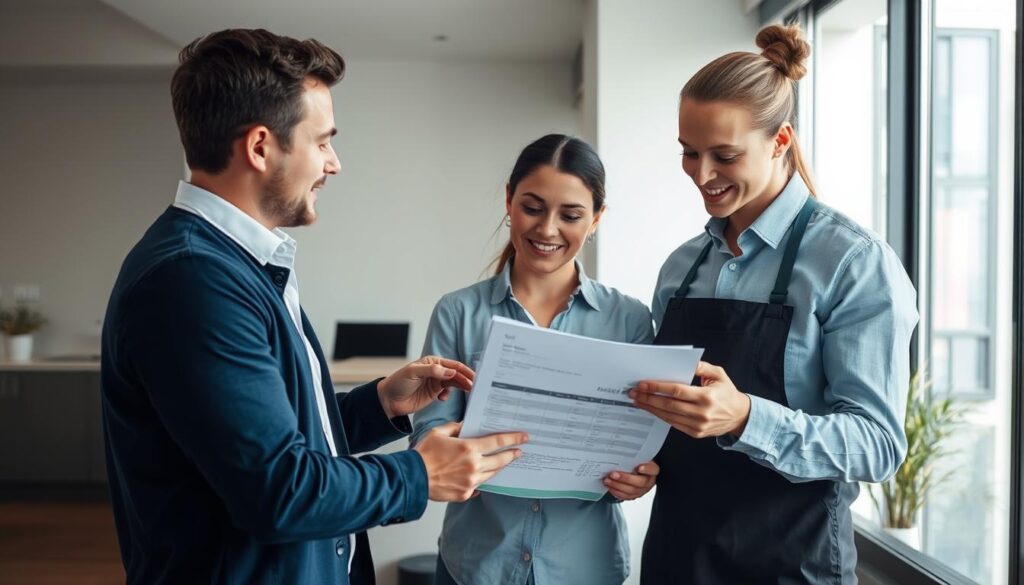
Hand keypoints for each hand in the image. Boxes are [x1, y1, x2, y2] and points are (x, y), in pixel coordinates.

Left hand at [377, 356, 473, 417]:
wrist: (389, 400)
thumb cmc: (398, 382)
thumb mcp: (413, 372)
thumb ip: (432, 371)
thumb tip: (450, 372)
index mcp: (432, 362)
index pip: (452, 365)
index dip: (464, 370)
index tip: (473, 377)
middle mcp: (436, 371)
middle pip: (456, 374)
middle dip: (466, 379)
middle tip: (475, 386)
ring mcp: (436, 382)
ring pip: (454, 383)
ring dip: (461, 387)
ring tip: (468, 392)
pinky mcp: (434, 393)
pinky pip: (448, 392)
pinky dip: (449, 395)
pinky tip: (442, 399)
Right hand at [413, 422, 528, 501]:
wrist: (413, 478)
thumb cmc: (423, 455)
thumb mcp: (439, 433)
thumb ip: (455, 427)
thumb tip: (466, 425)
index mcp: (468, 448)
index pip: (497, 442)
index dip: (513, 439)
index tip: (524, 437)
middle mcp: (473, 466)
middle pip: (500, 460)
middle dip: (511, 455)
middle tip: (519, 452)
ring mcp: (470, 482)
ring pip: (492, 474)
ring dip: (499, 467)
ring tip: (504, 462)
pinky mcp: (465, 494)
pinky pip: (480, 486)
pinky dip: (483, 479)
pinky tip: (484, 475)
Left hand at [604, 460, 658, 500]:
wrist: (637, 470)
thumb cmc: (636, 462)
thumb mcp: (637, 457)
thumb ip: (632, 456)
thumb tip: (620, 452)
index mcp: (652, 470)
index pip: (652, 469)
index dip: (647, 469)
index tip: (639, 467)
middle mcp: (649, 481)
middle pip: (640, 482)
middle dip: (625, 478)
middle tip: (613, 474)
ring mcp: (642, 490)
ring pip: (631, 491)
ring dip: (617, 486)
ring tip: (607, 480)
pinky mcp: (634, 495)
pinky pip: (626, 496)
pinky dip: (616, 491)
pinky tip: (609, 486)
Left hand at [630, 361, 750, 438]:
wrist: (740, 417)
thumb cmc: (727, 392)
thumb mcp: (719, 374)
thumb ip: (701, 367)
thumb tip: (685, 361)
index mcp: (707, 396)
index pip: (677, 391)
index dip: (658, 387)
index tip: (643, 384)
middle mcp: (702, 413)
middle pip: (669, 405)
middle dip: (648, 398)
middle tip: (633, 393)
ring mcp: (698, 425)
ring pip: (668, 416)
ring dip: (651, 408)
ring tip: (637, 401)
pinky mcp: (695, 433)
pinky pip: (673, 424)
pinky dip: (660, 416)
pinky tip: (651, 409)